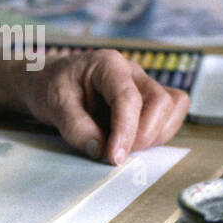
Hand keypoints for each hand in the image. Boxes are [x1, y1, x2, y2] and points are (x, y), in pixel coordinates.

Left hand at [18, 51, 189, 164]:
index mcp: (108, 65)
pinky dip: (160, 132)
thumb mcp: (54, 104)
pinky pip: (172, 113)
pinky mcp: (148, 100)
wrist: (50, 81)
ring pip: (172, 107)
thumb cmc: (52, 86)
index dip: (125, 131)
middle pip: (161, 101)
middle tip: (116, 154)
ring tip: (125, 148)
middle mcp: (132, 72)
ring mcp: (144, 84)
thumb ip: (75, 127)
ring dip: (155, 135)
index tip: (114, 157)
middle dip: (144, 135)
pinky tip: (135, 141)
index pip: (128, 98)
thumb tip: (100, 150)